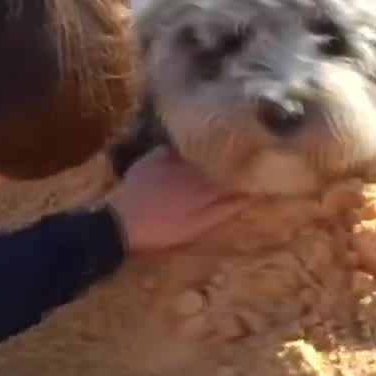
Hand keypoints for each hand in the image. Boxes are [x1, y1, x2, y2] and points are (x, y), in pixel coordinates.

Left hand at [106, 147, 247, 251]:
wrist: (121, 222)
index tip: (255, 169)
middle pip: (217, 158)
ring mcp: (173, 158)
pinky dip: (183, 147)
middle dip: (229, 157)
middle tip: (238, 157)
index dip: (244, 172)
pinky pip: (175, 146)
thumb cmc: (162, 229)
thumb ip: (223, 209)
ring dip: (208, 149)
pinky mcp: (154, 155)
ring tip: (215, 151)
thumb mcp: (196, 226)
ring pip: (198, 149)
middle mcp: (193, 166)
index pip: (233, 174)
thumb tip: (250, 195)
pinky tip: (186, 149)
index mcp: (206, 185)